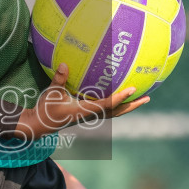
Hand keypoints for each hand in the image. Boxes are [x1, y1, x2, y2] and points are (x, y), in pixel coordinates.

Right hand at [14, 64, 148, 140]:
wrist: (41, 125)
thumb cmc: (46, 109)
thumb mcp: (51, 93)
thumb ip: (59, 78)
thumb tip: (64, 64)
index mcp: (84, 111)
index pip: (107, 104)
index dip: (120, 97)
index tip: (132, 89)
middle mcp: (91, 115)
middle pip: (117, 112)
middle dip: (132, 105)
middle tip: (147, 97)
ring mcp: (91, 117)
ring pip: (115, 113)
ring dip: (128, 106)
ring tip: (142, 98)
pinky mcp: (89, 115)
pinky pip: (108, 110)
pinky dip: (118, 104)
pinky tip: (122, 96)